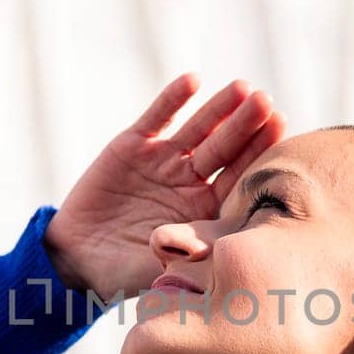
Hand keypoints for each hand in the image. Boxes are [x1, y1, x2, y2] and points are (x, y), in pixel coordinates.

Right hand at [42, 74, 286, 303]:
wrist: (73, 257)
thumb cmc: (121, 272)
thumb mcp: (158, 268)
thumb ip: (186, 257)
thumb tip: (222, 253)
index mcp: (203, 211)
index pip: (237, 178)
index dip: (257, 154)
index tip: (280, 130)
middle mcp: (189, 181)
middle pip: (224, 148)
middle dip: (245, 125)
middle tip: (266, 103)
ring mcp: (163, 161)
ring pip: (198, 129)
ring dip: (219, 108)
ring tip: (241, 88)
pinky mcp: (133, 146)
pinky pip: (157, 118)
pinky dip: (173, 99)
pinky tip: (193, 81)